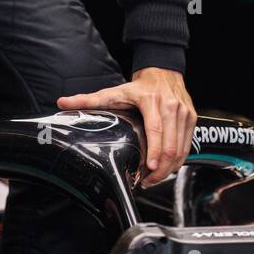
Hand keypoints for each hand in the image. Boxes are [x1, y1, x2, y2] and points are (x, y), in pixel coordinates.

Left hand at [57, 68, 195, 185]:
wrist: (163, 72)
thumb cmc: (138, 87)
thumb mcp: (114, 92)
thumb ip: (88, 100)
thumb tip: (62, 102)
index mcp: (152, 101)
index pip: (156, 130)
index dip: (154, 152)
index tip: (149, 169)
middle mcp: (172, 106)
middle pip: (170, 145)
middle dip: (161, 169)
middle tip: (147, 181)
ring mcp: (184, 113)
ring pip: (181, 148)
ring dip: (169, 168)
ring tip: (154, 179)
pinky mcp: (191, 119)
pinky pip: (187, 145)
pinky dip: (178, 161)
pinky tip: (166, 169)